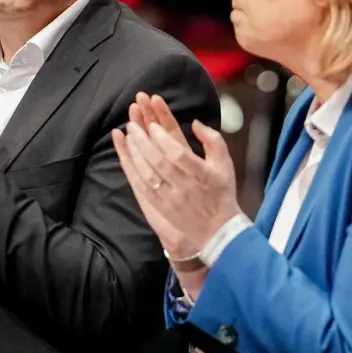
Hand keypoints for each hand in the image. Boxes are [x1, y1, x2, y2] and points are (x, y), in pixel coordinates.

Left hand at [112, 93, 238, 267]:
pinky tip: (126, 156)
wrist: (218, 229)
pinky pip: (142, 188)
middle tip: (132, 124)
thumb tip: (195, 123)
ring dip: (135, 154)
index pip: (179, 154)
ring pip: (148, 175)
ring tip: (127, 135)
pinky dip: (132, 171)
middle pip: (159, 162)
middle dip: (143, 141)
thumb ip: (213, 140)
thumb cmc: (221, 192)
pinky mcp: (161, 207)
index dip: (163, 139)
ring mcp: (171, 199)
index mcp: (202, 174)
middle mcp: (185, 187)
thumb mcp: (225, 163)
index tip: (153, 125)